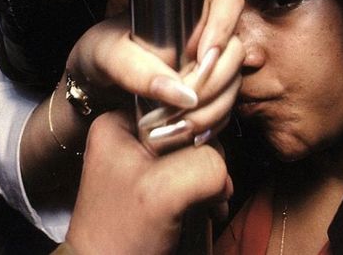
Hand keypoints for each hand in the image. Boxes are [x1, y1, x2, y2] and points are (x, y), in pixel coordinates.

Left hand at [66, 0, 244, 145]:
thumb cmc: (99, 55)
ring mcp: (211, 63)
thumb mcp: (108, 56)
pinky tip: (189, 134)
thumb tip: (183, 95)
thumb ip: (139, 70)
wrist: (94, 86)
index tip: (202, 58)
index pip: (228, 3)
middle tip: (184, 102)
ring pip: (234, 82)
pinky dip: (210, 123)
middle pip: (235, 50)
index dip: (223, 30)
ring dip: (212, 108)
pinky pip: (226, 108)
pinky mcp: (210, 93)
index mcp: (187, 5)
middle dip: (213, 81)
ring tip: (179, 126)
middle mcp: (206, 31)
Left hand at [66, 110, 231, 254]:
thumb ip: (204, 164)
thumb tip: (223, 166)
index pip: (176, 103)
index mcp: (119, 123)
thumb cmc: (120, 238)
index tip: (201, 159)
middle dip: (207, 162)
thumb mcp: (163, 190)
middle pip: (192, 130)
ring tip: (206, 206)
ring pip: (199, 154)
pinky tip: (207, 210)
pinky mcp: (158, 185)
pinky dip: (207, 194)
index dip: (198, 129)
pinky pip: (196, 175)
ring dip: (211, 182)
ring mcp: (144, 163)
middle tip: (205, 192)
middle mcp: (130, 137)